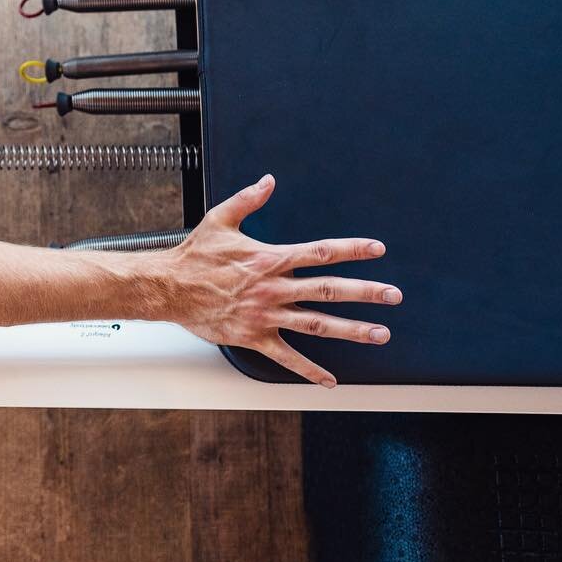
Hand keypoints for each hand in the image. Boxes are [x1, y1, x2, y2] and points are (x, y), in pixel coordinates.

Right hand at [164, 173, 400, 386]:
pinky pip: (287, 357)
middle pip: (329, 289)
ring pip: (317, 324)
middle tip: (393, 295)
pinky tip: (330, 381)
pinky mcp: (254, 337)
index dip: (351, 249)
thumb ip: (248, 200)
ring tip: (380, 334)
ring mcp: (266, 315)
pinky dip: (310, 371)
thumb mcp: (220, 219)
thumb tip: (269, 181)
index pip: (320, 252)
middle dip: (366, 293)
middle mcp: (273, 288)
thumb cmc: (194, 255)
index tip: (377, 249)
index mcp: (269, 258)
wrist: (168, 288)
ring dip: (351, 330)